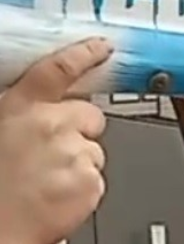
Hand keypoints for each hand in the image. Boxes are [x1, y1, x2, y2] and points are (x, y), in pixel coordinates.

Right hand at [0, 39, 111, 243]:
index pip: (59, 69)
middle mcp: (51, 125)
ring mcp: (75, 154)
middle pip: (90, 115)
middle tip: (55, 152)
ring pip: (93, 150)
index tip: (102, 47)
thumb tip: (38, 112)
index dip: (84, 54)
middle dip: (80, 130)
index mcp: (21, 108)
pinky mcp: (92, 182)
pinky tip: (56, 195)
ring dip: (78, 162)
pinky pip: (96, 178)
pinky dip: (82, 187)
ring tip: (47, 180)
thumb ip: (22, 117)